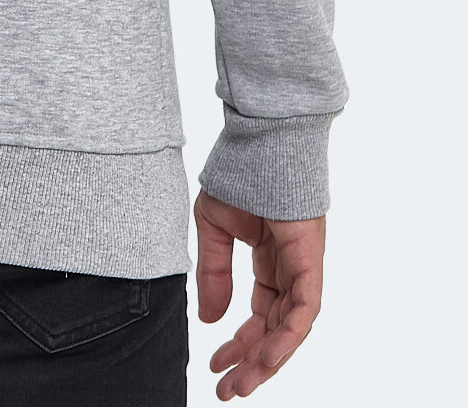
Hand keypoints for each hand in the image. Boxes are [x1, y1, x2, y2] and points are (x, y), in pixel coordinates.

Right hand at [194, 188, 324, 398]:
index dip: (238, 342)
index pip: (259, 314)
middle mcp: (291, 269)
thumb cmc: (239, 172)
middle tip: (228, 390)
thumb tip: (209, 319)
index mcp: (271, 260)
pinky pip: (305, 309)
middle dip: (252, 363)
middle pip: (276, 329)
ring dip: (267, 359)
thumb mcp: (213, 229)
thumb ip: (213, 274)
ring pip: (291, 327)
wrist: (260, 138)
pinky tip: (267, 356)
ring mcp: (303, 265)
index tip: (215, 365)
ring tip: (241, 384)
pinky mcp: (310, 259)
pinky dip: (288, 335)